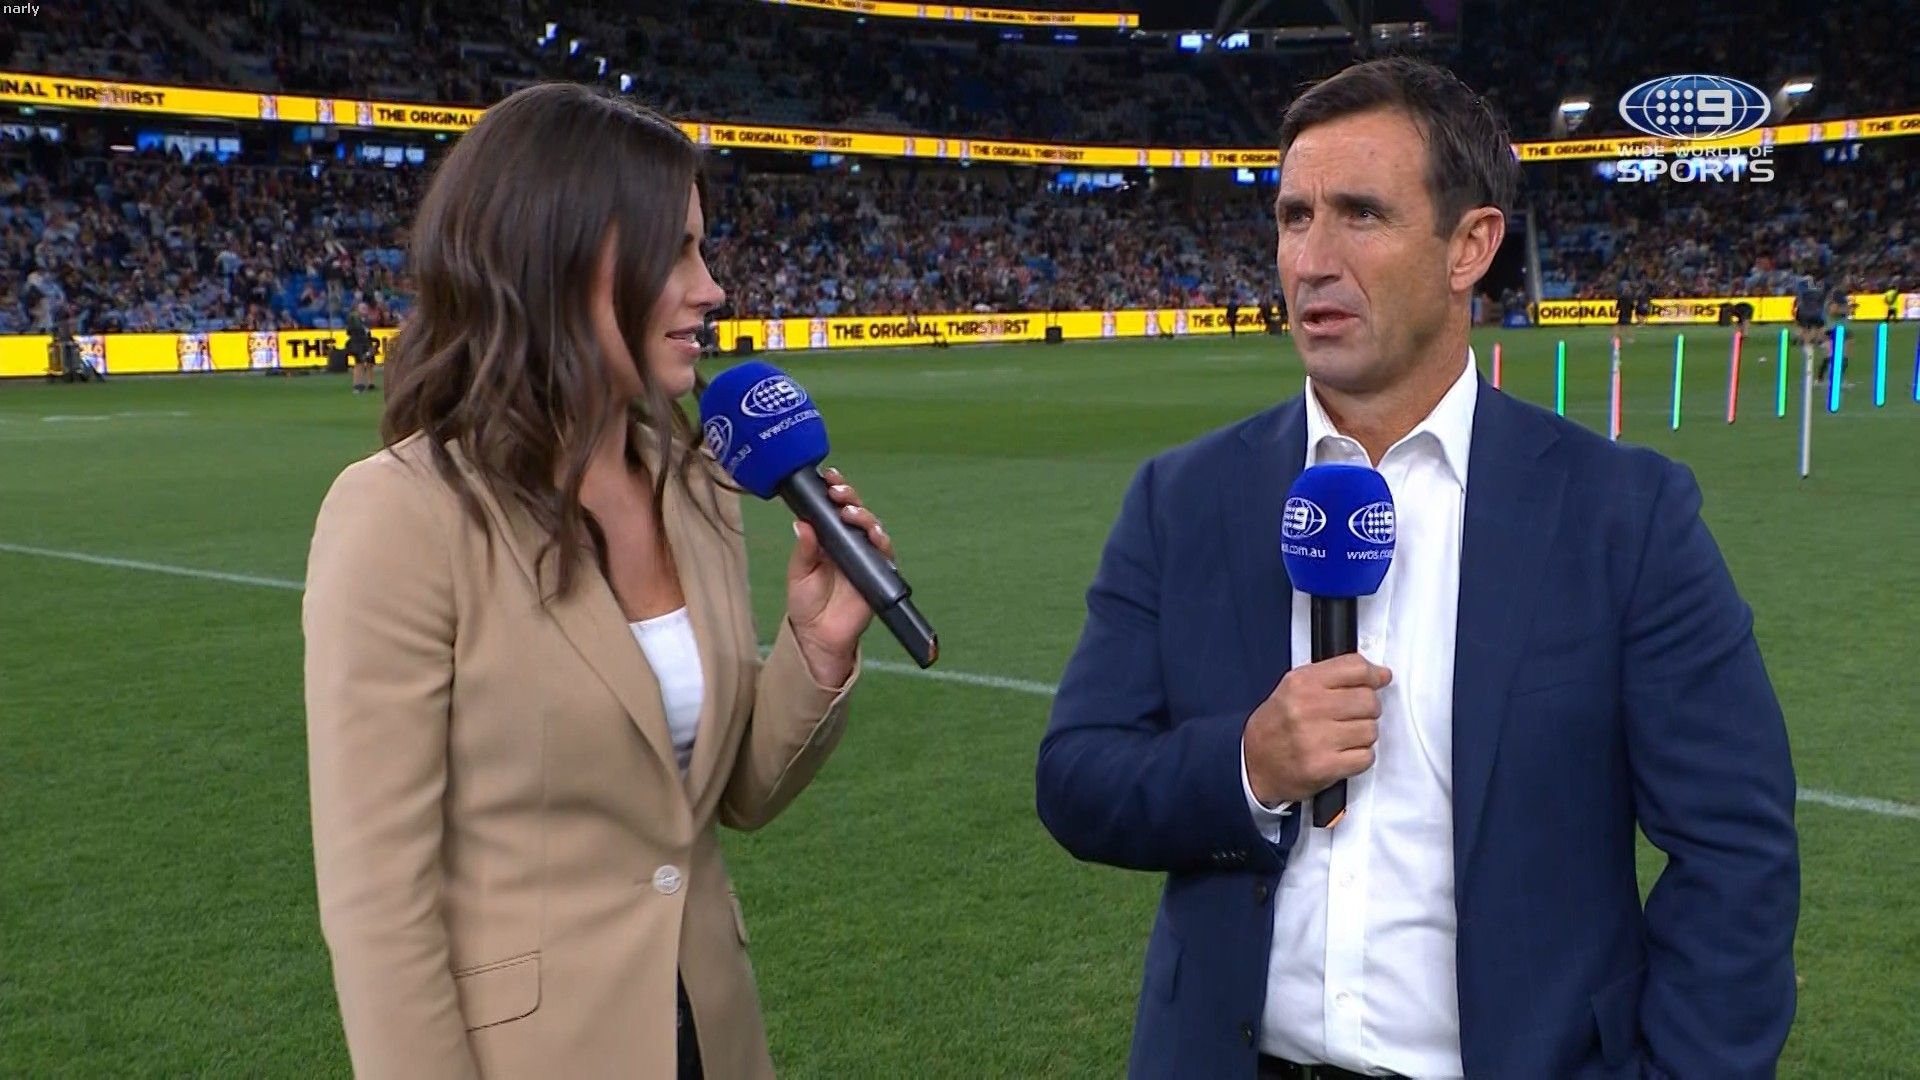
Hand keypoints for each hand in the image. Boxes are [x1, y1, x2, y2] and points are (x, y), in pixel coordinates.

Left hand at [786, 466, 893, 687]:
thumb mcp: (798, 573)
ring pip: (872, 527)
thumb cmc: (806, 602)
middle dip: (850, 497)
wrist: (818, 635)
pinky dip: (881, 540)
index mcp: (828, 537)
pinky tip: (874, 534)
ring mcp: (865, 555)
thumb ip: (804, 549)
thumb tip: (802, 523)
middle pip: (856, 511)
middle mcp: (849, 542)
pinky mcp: (878, 572)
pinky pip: (884, 552)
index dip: (835, 490)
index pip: (834, 507)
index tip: (828, 478)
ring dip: (864, 516)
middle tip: (837, 493)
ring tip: (850, 512)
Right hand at [1243, 654, 1391, 805]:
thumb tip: (1380, 674)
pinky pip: (1366, 757)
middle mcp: (1307, 708)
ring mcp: (1315, 739)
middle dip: (1368, 709)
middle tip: (1353, 715)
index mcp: (1300, 683)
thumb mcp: (1294, 688)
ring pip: (1371, 730)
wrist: (1253, 764)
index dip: (1373, 675)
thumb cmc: (1277, 725)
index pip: (1355, 668)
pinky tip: (1342, 754)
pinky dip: (1360, 757)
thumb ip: (1333, 676)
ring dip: (1363, 735)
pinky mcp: (1323, 767)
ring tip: (1343, 737)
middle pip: (1368, 700)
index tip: (1378, 680)